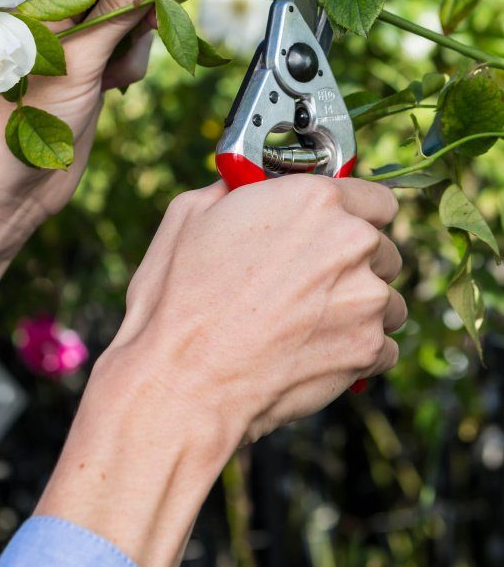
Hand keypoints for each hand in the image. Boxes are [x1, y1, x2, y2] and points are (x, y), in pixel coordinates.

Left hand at [0, 0, 162, 239]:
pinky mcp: (83, 62)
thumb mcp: (77, 59)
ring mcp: (67, 36)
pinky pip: (121, 44)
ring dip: (132, 45)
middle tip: (140, 38)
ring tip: (114, 78)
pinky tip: (113, 87)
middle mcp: (46, 7)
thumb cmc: (26, 122)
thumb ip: (117, 8)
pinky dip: (127, 62)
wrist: (11, 188)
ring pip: (125, 16)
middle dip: (136, 12)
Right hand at [36, 175, 404, 566]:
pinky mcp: (368, 348)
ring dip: (360, 310)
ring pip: (387, 299)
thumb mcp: (191, 216)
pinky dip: (357, 353)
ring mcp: (365, 298)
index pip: (376, 199)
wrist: (183, 380)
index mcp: (313, 199)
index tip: (338, 234)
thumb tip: (248, 186)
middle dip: (355, 265)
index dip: (355, 217)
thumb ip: (238, 190)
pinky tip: (315, 354)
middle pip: (384, 249)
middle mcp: (350, 242)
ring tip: (308, 325)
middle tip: (310, 285)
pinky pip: (383, 346)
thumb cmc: (179, 299)